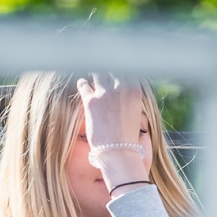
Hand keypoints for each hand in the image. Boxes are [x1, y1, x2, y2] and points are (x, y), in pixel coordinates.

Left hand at [76, 75, 152, 190]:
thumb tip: (120, 86)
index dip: (118, 65)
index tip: (113, 65)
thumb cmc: (128, 134)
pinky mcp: (91, 101)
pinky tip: (82, 84)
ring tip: (88, 71)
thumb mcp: (135, 110)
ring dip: (93, 72)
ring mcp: (105, 93)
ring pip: (97, 72)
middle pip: (111, 66)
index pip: (126, 66)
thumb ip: (128, 94)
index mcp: (134, 89)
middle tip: (99, 66)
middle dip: (105, 66)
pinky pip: (83, 84)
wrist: (119, 151)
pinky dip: (82, 83)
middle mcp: (121, 87)